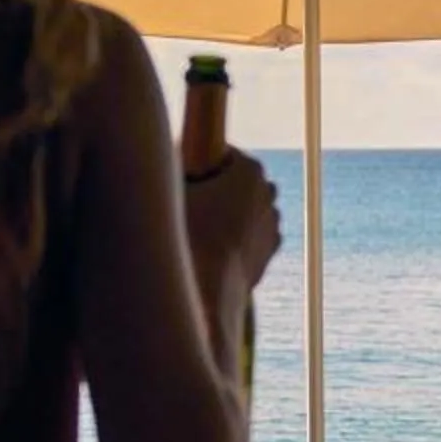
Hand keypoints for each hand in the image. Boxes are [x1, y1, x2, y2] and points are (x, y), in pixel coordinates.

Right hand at [183, 149, 281, 292]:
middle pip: (240, 180)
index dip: (201, 163)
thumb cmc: (191, 237)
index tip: (186, 177)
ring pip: (248, 207)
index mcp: (249, 170)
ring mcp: (272, 221)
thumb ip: (173, 169)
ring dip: (231, 211)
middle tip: (194, 201)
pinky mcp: (271, 247)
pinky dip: (240, 235)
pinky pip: (254, 232)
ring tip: (204, 227)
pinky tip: (217, 245)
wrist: (209, 287)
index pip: (224, 154)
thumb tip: (167, 159)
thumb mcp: (173, 193)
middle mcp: (267, 192)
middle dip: (221, 186)